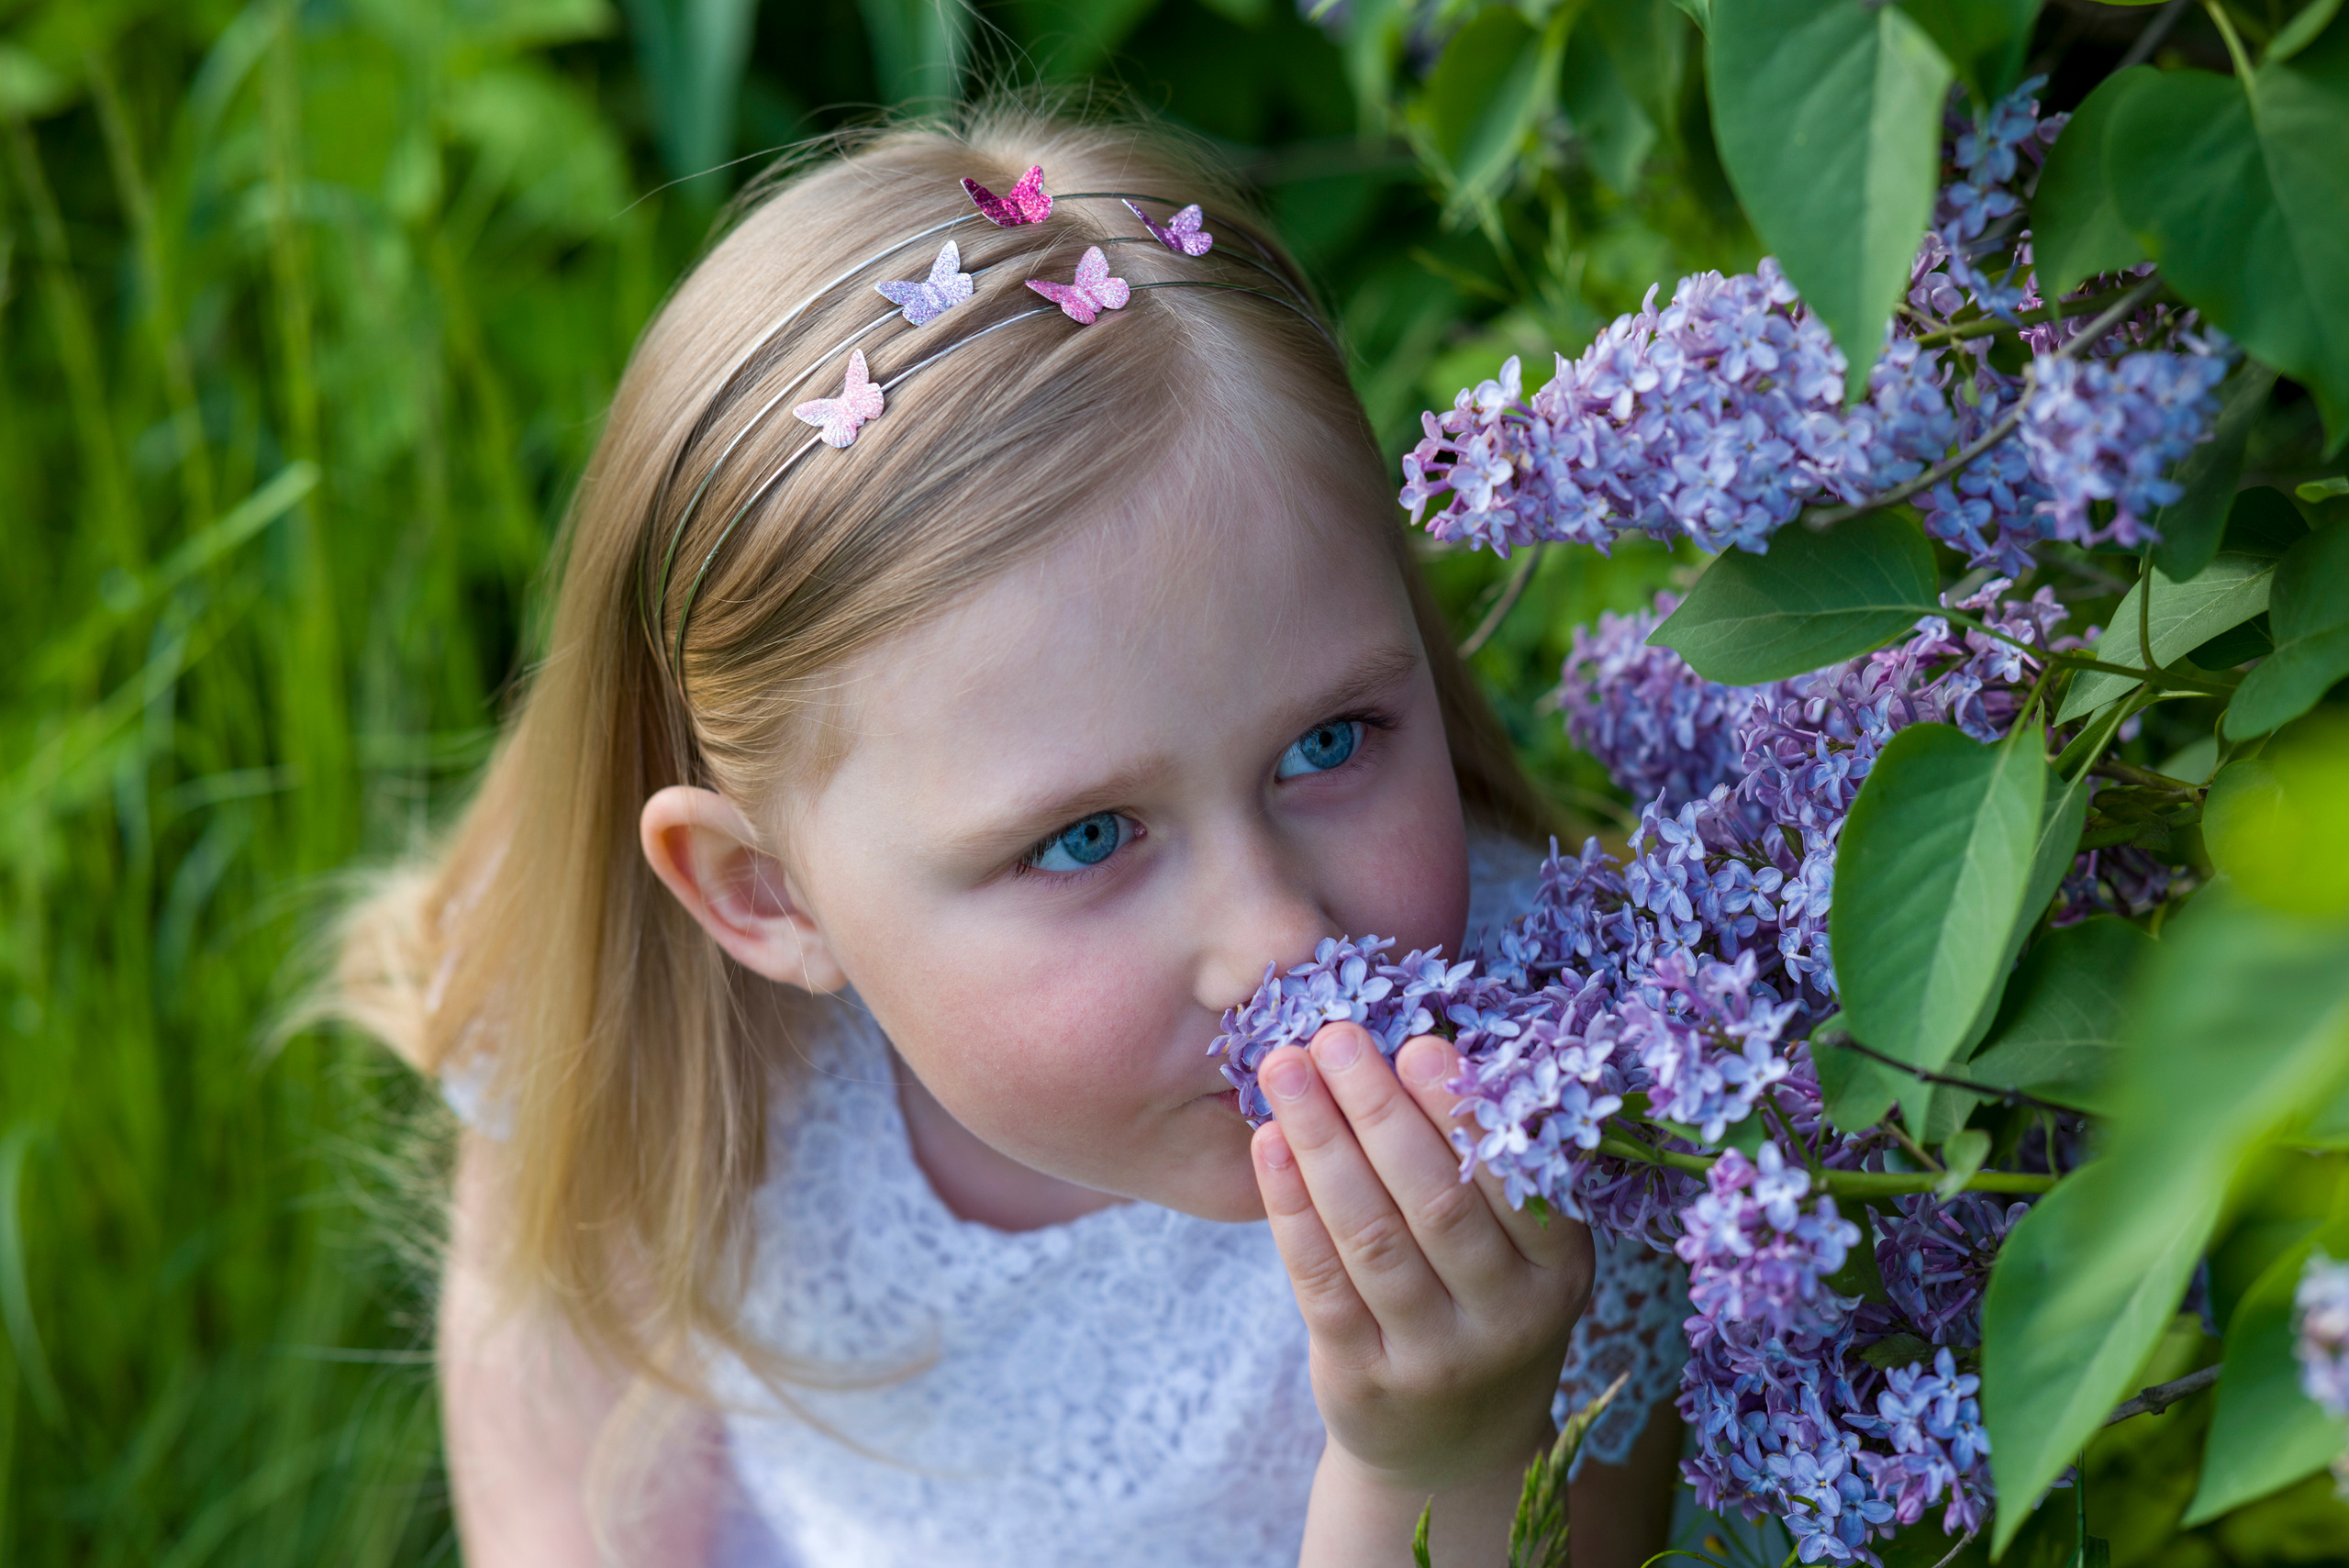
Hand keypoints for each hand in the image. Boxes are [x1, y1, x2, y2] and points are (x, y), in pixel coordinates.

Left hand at [1251, 1023, 1593, 1555]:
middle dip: (1379, 1110)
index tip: (1420, 1040)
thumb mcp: (1518, 1254)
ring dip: (1323, 1143)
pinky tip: (1266, 1145)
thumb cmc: (1479, 1310)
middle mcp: (1509, 1317)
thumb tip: (1415, 1041)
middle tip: (1334, 1036)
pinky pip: (1320, 1281)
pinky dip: (1289, 1206)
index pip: (1514, 1181)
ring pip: (1372, 1236)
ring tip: (1286, 1070)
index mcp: (1560, 1267)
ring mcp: (1435, 1357)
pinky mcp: (1364, 1380)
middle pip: (1437, 1202)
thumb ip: (1482, 1169)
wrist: (1451, 1451)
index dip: (1463, 1111)